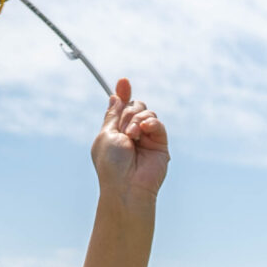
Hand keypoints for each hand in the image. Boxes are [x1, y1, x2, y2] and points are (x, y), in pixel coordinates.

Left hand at [90, 78, 167, 208]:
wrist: (126, 185)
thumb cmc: (111, 164)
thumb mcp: (106, 134)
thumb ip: (113, 114)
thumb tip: (114, 95)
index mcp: (116, 131)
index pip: (121, 108)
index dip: (123, 94)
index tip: (123, 81)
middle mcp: (132, 133)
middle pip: (135, 106)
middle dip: (128, 112)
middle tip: (124, 129)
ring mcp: (146, 138)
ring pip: (147, 112)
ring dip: (137, 120)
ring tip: (132, 136)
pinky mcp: (160, 144)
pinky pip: (157, 123)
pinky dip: (150, 123)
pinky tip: (143, 132)